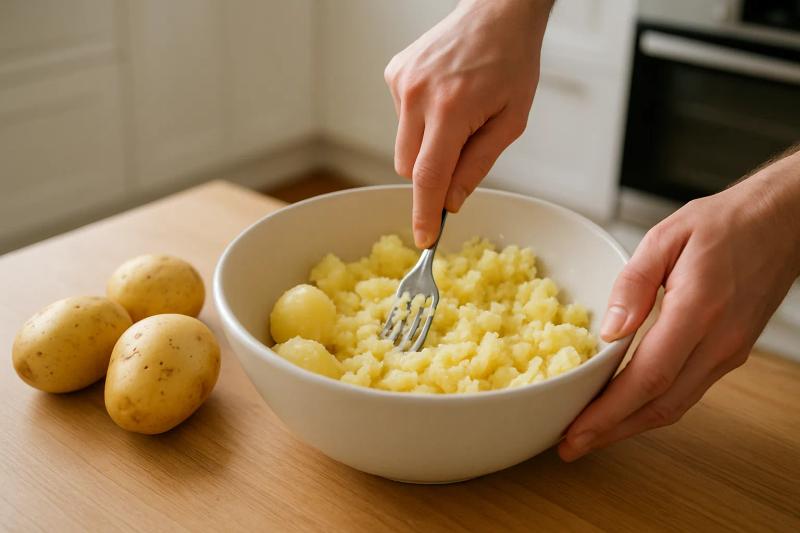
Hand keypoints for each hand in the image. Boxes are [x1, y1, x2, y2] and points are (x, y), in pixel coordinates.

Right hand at [384, 0, 552, 247]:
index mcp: (452, 109)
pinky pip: (401, 119)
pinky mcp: (394, 74)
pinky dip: (420, 121)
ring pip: (403, 145)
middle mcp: (418, 96)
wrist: (496, 12)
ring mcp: (402, 83)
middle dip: (432, 175)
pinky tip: (443, 96)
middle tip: (462, 152)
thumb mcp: (511, 121)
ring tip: (456, 113)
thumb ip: (478, 164)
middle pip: (409, 167)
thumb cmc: (512, 62)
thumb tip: (451, 202)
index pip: (428, 176)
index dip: (424, 213)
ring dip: (427, 145)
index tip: (423, 238)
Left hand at [559, 149, 799, 461]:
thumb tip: (608, 329)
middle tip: (569, 446)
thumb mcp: (666, 237)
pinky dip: (652, 408)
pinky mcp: (730, 353)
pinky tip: (625, 408)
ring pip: (676, 406)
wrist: (782, 222)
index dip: (609, 411)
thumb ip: (632, 283)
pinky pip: (687, 391)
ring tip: (590, 435)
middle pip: (660, 406)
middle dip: (611, 432)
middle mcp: (718, 341)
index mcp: (698, 310)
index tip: (575, 430)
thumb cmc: (724, 223)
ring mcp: (728, 352)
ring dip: (630, 427)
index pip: (648, 377)